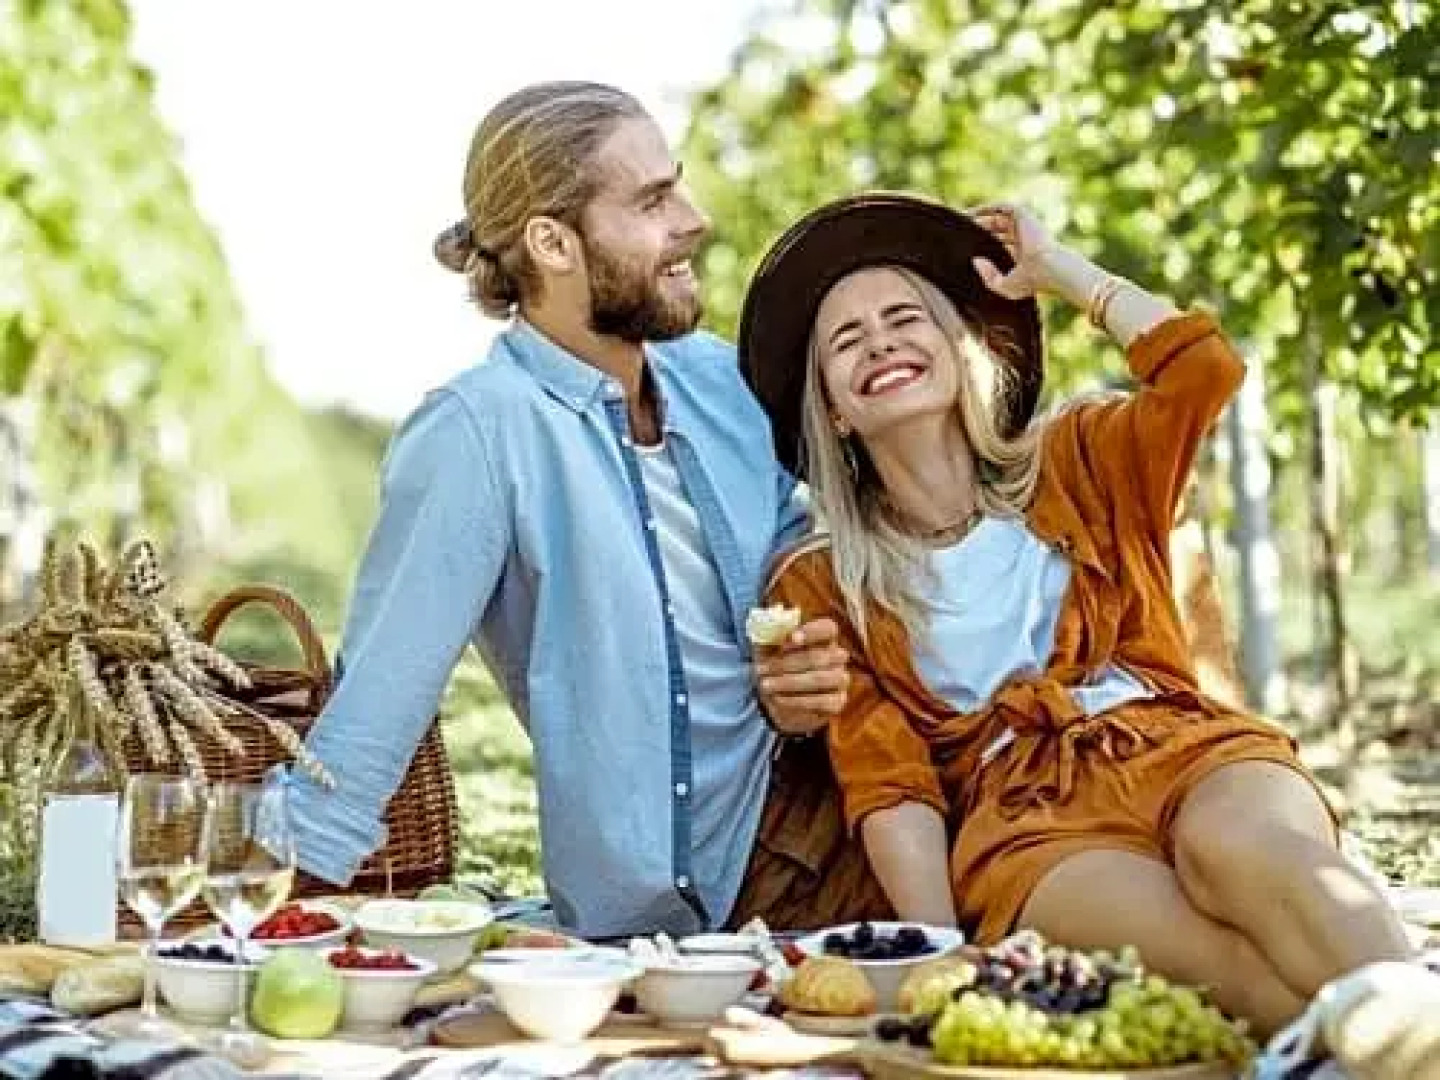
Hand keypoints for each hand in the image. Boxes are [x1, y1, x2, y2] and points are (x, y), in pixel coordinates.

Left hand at [754, 618, 848, 737]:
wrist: (777, 698)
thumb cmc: (774, 665)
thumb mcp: (767, 648)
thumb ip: (769, 635)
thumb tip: (771, 625)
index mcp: (823, 637)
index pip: (828, 628)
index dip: (811, 632)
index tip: (791, 638)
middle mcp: (837, 656)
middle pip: (819, 656)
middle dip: (786, 663)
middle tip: (761, 669)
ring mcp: (840, 679)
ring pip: (820, 679)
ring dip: (789, 682)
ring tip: (765, 685)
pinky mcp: (837, 702)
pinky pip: (821, 702)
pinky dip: (796, 701)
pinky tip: (778, 699)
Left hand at [967, 203, 1064, 299]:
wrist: (1049, 269)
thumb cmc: (1031, 282)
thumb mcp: (1004, 286)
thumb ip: (988, 277)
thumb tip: (975, 260)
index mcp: (1021, 254)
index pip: (999, 245)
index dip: (982, 244)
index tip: (963, 246)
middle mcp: (1022, 238)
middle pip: (995, 230)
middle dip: (978, 229)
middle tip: (957, 232)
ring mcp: (1023, 226)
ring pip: (997, 217)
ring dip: (979, 217)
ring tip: (960, 221)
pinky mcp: (1023, 215)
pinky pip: (1002, 207)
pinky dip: (987, 208)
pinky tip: (970, 214)